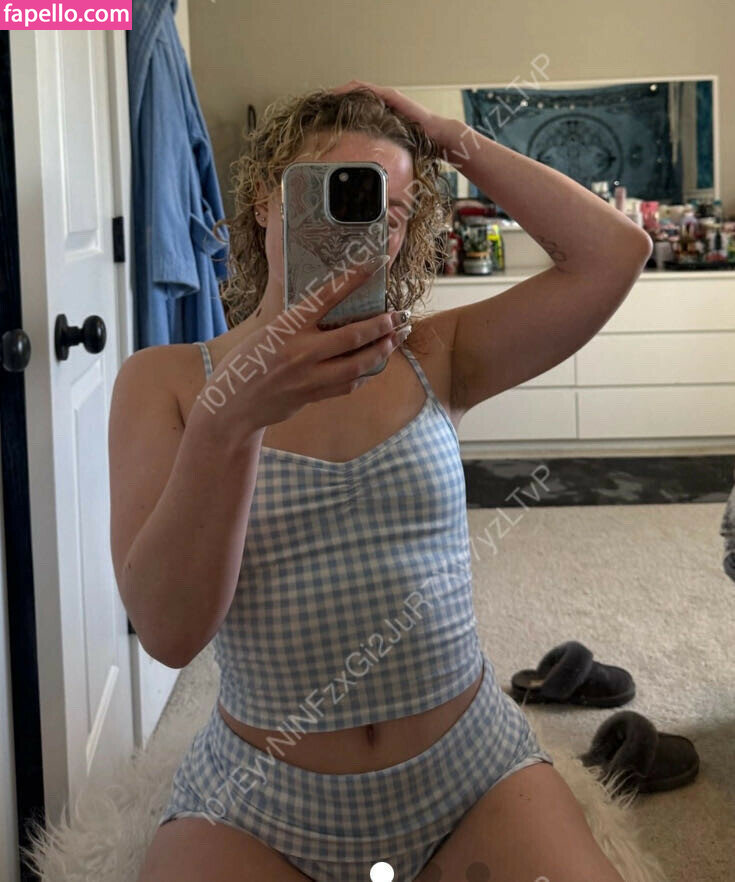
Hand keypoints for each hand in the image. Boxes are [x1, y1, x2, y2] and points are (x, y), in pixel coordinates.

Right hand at [203, 257, 412, 435]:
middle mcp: (301, 352)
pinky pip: (349, 385)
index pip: (327, 296)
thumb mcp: (267, 332)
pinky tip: (375, 364)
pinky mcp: (314, 396)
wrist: (232, 405)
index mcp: (287, 328)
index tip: (378, 264)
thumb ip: (297, 323)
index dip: (355, 278)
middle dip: (383, 325)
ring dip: (383, 350)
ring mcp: (309, 378)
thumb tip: (327, 307)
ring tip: (397, 338)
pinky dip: (366, 373)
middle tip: (400, 315)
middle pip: (354, 336)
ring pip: (359, 365)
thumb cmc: (246, 362)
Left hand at [331, 79, 455, 147]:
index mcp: (381, 114)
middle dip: (336, 98)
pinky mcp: (390, 94)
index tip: (324, 114)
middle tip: (319, 103)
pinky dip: (352, 89)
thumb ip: (379, 152)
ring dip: (340, 91)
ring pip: (357, 88)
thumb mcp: (392, 148)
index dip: (340, 108)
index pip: (356, 106)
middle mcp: (382, 102)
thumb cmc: (417, 144)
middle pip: (354, 95)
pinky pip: (366, 88)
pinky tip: (339, 92)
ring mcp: (386, 96)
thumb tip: (366, 169)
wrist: (436, 136)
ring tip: (324, 95)